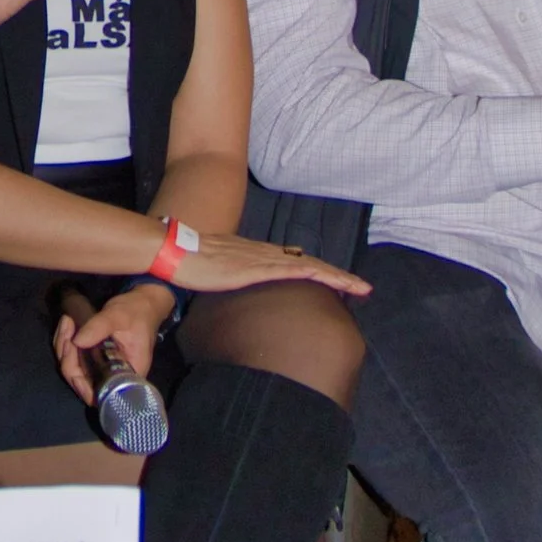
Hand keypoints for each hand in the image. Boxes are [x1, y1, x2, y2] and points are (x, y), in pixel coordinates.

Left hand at [54, 285, 172, 401]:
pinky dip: (65, 343)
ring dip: (63, 347)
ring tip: (67, 322)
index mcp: (127, 375)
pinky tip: (67, 325)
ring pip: (73, 369)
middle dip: (68, 357)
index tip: (71, 358)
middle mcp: (113, 377)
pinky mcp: (94, 359)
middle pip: (81, 381)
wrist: (143, 303)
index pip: (99, 393)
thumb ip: (98, 328)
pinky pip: (73, 358)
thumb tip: (76, 341)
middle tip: (67, 330)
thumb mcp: (118, 317)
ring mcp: (101, 369)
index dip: (80, 384)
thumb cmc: (137, 312)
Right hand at [179, 234, 370, 304]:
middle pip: (312, 264)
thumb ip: (231, 279)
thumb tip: (235, 290)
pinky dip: (318, 276)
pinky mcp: (258, 268)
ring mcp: (264, 260)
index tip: (340, 283)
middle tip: (364, 288)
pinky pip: (295, 272)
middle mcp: (267, 254)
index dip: (321, 273)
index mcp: (258, 256)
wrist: (177, 251)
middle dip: (339, 277)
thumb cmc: (191, 264)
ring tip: (360, 288)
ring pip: (311, 267)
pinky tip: (333, 283)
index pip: (298, 263)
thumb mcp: (218, 273)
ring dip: (338, 278)